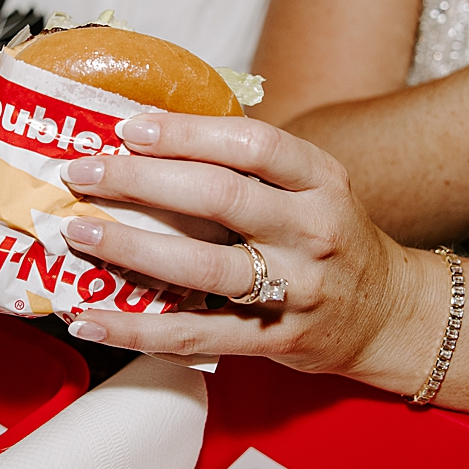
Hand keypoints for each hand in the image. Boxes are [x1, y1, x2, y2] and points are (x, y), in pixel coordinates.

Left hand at [56, 115, 440, 384]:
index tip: (130, 127)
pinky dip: (139, 329)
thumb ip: (250, 165)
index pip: (251, 143)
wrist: (389, 314)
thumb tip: (154, 135)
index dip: (187, 133)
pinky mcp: (274, 341)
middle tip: (84, 171)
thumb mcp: (312, 185)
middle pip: (219, 198)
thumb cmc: (331, 234)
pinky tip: (93, 319)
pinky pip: (197, 334)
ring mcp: (295, 289)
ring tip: (80, 234)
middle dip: (142, 181)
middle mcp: (311, 230)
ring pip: (205, 267)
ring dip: (133, 248)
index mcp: (319, 179)